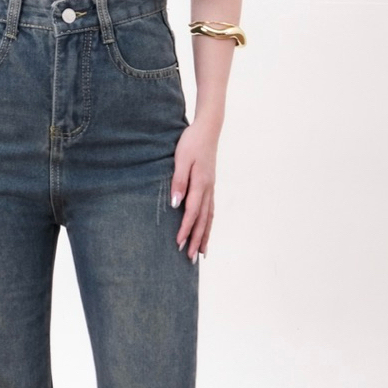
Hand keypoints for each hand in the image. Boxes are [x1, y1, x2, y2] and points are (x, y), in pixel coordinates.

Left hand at [170, 119, 219, 260]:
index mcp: (200, 183)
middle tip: (191, 258)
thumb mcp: (181, 159)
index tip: (179, 243)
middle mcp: (208, 189)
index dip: (186, 229)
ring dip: (205, 236)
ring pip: (209, 217)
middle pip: (203, 220)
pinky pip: (211, 211)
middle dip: (197, 240)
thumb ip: (178, 181)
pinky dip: (209, 224)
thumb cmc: (191, 142)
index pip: (192, 212)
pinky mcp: (210, 186)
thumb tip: (176, 204)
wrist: (208, 129)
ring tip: (201, 253)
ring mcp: (211, 188)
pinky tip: (206, 233)